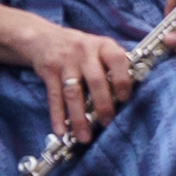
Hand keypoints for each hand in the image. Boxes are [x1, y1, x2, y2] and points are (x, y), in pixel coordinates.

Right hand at [14, 13, 139, 143]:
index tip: (125, 100)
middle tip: (108, 123)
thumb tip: (131, 96)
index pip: (117, 60)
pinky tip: (61, 131)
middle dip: (103, 105)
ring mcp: (65, 62)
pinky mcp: (48, 72)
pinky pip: (54, 97)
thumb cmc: (82, 49)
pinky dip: (57, 116)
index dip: (122, 80)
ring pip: (73, 93)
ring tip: (84, 137)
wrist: (43, 37)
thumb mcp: (100, 48)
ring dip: (79, 118)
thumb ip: (115, 66)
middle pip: (96, 81)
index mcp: (103, 46)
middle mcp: (84, 52)